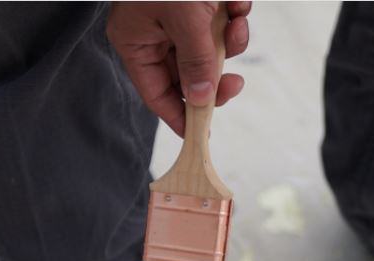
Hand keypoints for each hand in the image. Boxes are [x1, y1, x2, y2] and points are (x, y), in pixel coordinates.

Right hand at [107, 1, 250, 135]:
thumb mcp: (184, 17)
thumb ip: (195, 60)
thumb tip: (202, 99)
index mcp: (136, 41)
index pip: (157, 94)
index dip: (179, 117)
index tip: (200, 135)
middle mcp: (153, 32)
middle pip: (187, 75)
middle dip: (215, 76)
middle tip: (235, 84)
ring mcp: (175, 17)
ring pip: (208, 48)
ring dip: (230, 40)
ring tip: (236, 21)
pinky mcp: (198, 1)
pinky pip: (220, 22)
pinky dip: (234, 14)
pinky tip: (236, 3)